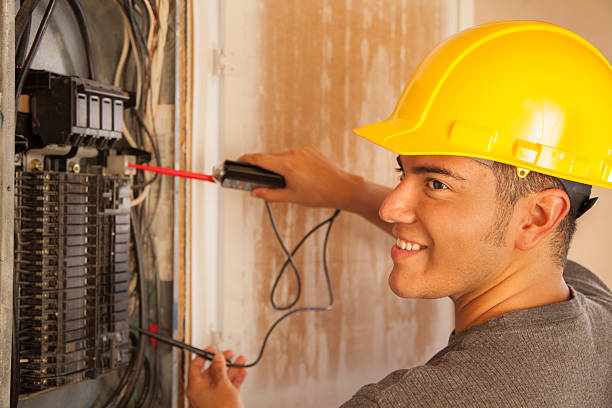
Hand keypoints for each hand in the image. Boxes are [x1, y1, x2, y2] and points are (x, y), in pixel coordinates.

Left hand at [186, 346, 247, 407]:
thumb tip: (217, 358)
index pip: (195, 366)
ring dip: (231, 369)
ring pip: (221, 379)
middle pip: (210, 372)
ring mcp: (211, 398)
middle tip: (229, 354)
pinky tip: (242, 372)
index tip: (212, 349)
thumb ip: (219, 369)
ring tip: (240, 360)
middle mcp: (201, 393)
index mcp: (195, 388)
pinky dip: (235, 379)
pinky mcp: (221, 402)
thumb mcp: (222, 384)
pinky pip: (227, 387)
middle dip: (222, 362)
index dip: (204, 355)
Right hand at [238, 147, 361, 210]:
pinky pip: (295, 154)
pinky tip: (298, 174)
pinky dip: (291, 162)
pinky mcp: (311, 150)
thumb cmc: (321, 194)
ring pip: (282, 155)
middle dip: (264, 168)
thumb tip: (255, 192)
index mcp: (287, 166)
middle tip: (263, 180)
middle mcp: (295, 154)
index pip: (259, 159)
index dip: (246, 160)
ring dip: (279, 165)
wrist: (343, 188)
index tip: (238, 161)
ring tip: (286, 180)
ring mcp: (304, 151)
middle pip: (270, 157)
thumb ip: (270, 194)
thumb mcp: (292, 198)